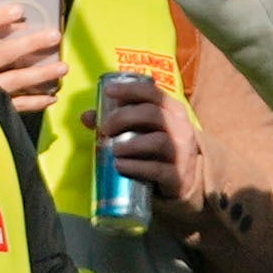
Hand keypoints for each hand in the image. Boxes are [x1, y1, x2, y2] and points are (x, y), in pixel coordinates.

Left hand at [92, 64, 188, 201]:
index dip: (130, 89)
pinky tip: (119, 165)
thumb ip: (119, 122)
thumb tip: (87, 116)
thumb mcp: (146, 132)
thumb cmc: (160, 151)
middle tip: (105, 129)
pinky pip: (156, 169)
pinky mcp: (177, 176)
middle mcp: (181, 129)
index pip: (154, 93)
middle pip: (153, 114)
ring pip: (157, 141)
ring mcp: (181, 153)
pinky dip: (135, 166)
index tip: (108, 91)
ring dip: (130, 143)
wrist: (186, 183)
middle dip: (124, 118)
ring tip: (113, 149)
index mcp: (173, 112)